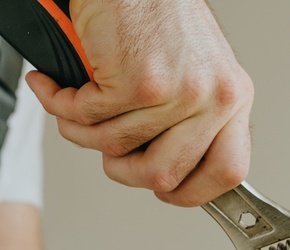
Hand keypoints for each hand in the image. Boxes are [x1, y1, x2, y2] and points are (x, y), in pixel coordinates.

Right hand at [27, 0, 253, 206]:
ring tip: (75, 102)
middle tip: (105, 146)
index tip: (166, 191)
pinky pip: (88, 120)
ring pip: (115, 148)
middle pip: (162, 175)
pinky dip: (62, 104)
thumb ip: (188, 121)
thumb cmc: (152, 14)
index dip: (191, 192)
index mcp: (231, 98)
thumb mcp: (193, 72)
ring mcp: (178, 92)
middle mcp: (213, 97)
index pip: (228, 172)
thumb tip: (165, 172)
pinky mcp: (138, 83)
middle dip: (121, 169)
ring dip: (81, 129)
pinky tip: (58, 85)